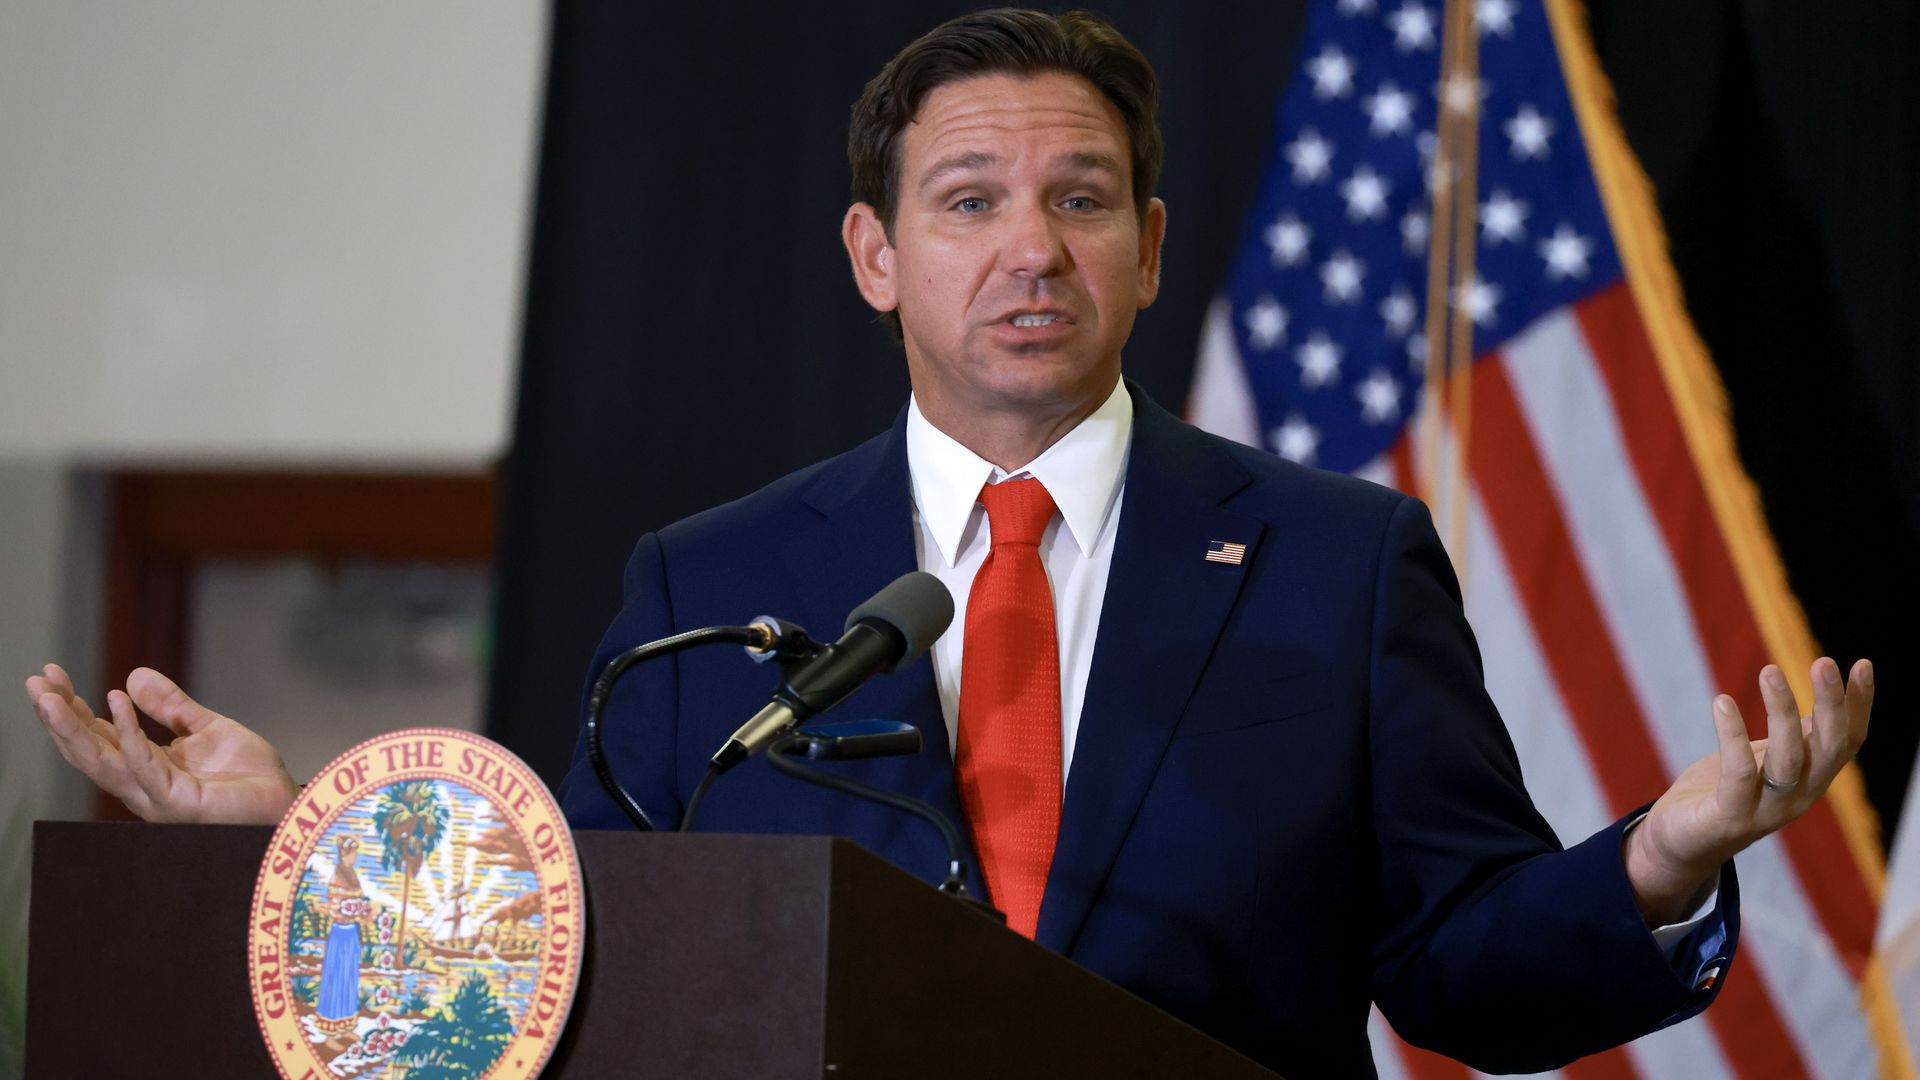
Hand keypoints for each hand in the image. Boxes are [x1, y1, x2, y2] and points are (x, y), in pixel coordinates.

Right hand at [24, 663, 298, 824]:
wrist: (282, 800)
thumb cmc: (246, 775)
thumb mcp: (206, 728)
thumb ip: (170, 707)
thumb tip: (131, 677)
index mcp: (145, 764)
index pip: (96, 735)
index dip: (71, 707)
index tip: (51, 674)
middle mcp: (141, 783)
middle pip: (86, 750)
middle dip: (58, 717)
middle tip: (35, 682)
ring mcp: (155, 795)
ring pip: (101, 761)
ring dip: (73, 728)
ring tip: (51, 696)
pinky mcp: (176, 801)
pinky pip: (144, 765)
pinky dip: (128, 734)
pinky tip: (116, 703)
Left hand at [1625, 657, 1872, 924]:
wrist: (1681, 843)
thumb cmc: (1726, 791)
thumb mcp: (1768, 758)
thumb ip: (1797, 735)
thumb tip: (1828, 696)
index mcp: (1811, 780)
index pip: (1847, 742)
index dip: (1858, 705)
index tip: (1863, 664)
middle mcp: (1798, 796)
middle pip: (1827, 749)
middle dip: (1831, 704)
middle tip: (1823, 662)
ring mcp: (1766, 810)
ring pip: (1788, 759)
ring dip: (1781, 712)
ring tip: (1770, 669)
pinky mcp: (1729, 816)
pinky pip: (1738, 774)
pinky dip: (1732, 736)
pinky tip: (1722, 701)